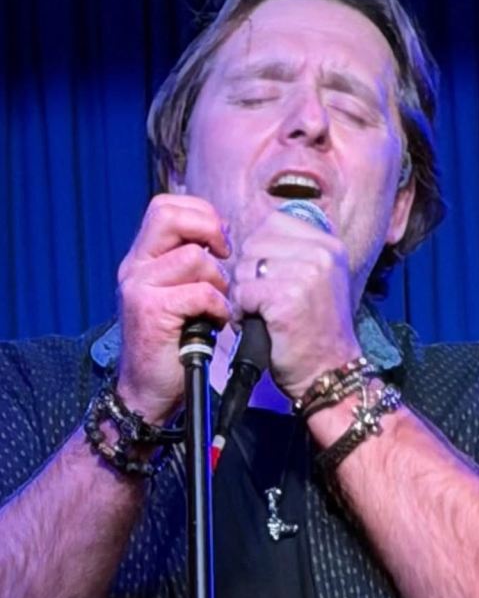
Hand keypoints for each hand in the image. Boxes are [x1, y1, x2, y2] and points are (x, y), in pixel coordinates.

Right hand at [116, 194, 231, 422]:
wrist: (147, 392)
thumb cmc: (172, 344)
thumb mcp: (178, 294)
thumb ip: (190, 264)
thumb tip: (222, 236)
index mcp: (142, 258)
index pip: (165, 206)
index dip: (200, 213)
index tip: (220, 240)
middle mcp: (135, 267)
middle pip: (169, 215)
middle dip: (207, 229)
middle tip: (223, 255)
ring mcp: (139, 287)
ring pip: (194, 258)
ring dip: (218, 282)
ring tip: (216, 306)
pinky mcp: (151, 310)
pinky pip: (200, 292)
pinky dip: (218, 307)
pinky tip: (215, 323)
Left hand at [231, 209, 360, 399]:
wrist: (330, 371)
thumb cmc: (316, 330)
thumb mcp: (317, 279)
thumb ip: (292, 252)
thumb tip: (251, 236)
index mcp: (329, 244)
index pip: (274, 222)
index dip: (261, 249)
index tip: (270, 276)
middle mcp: (321, 253)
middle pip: (255, 243)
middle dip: (249, 273)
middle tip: (264, 300)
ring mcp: (306, 273)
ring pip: (246, 267)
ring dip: (245, 293)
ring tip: (263, 312)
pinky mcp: (287, 297)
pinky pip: (243, 292)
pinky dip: (243, 311)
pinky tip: (259, 323)